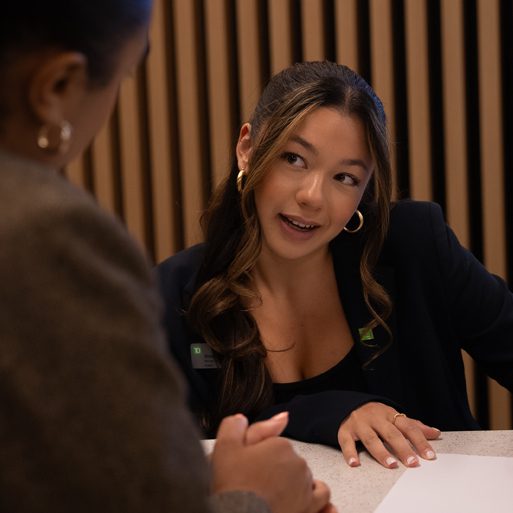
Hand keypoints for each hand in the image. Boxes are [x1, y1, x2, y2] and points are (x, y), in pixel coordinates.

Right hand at [212, 413, 334, 512]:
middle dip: (278, 470)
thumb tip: (244, 418)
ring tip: (279, 493)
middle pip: (291, 462)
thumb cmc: (232, 486)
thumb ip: (235, 426)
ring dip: (297, 484)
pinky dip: (314, 498)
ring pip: (307, 479)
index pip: (276, 445)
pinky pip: (322, 498)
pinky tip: (301, 501)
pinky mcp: (310, 508)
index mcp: (280, 445)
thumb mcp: (225, 447)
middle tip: (259, 482)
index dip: (262, 457)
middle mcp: (297, 463)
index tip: (252, 467)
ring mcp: (306, 487)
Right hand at [338, 402, 440, 468]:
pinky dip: (350, 453)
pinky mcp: (345, 430)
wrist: (348, 404)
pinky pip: (346, 442)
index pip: (408, 427)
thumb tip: (436, 433)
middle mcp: (375, 418)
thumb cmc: (375, 415)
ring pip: (371, 438)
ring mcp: (359, 424)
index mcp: (389, 415)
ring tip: (391, 464)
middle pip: (390, 433)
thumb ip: (414, 426)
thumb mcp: (394, 417)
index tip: (429, 456)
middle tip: (413, 463)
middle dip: (402, 448)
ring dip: (381, 452)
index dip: (419, 441)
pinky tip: (355, 463)